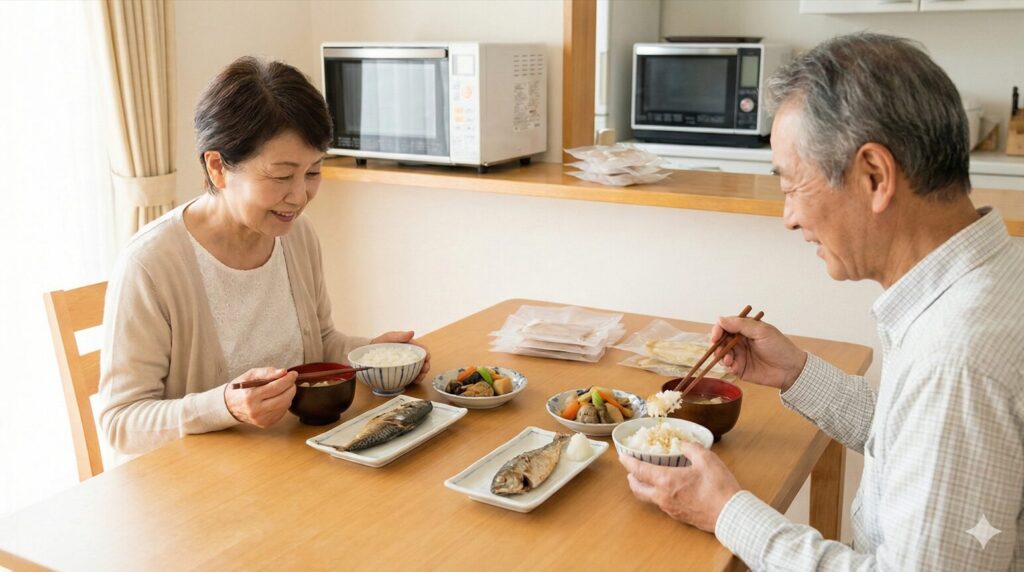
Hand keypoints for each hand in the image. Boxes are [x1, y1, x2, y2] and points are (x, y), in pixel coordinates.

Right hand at [223, 367, 296, 427]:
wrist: (229, 405)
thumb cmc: (241, 388)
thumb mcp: (250, 375)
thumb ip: (267, 372)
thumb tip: (283, 372)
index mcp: (250, 397)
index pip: (275, 387)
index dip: (287, 380)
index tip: (292, 374)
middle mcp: (255, 410)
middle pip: (282, 399)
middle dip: (291, 388)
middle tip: (291, 381)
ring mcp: (261, 419)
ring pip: (284, 406)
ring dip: (289, 395)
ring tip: (285, 388)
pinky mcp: (265, 424)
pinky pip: (281, 413)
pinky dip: (284, 404)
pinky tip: (279, 398)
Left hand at [370, 330, 430, 382]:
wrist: (369, 353)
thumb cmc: (381, 343)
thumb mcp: (389, 337)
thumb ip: (400, 336)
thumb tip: (412, 333)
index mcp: (411, 346)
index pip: (423, 350)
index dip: (427, 355)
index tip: (426, 360)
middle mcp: (411, 356)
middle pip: (424, 362)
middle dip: (425, 367)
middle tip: (422, 371)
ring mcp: (408, 364)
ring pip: (420, 370)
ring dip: (422, 374)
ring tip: (418, 378)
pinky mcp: (404, 372)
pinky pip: (413, 376)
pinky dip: (416, 379)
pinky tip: (414, 381)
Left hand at [618, 444, 740, 531]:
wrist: (730, 516)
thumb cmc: (719, 487)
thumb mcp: (707, 459)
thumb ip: (692, 448)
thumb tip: (683, 443)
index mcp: (666, 481)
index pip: (639, 470)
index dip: (628, 462)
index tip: (622, 456)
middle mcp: (663, 496)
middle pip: (637, 488)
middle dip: (631, 478)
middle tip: (631, 470)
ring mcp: (670, 509)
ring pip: (648, 498)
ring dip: (643, 487)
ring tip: (647, 478)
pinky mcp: (679, 517)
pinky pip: (661, 504)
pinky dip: (657, 495)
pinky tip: (667, 489)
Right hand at [710, 316, 806, 391]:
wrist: (790, 369)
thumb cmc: (779, 347)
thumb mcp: (762, 331)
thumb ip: (741, 324)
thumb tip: (720, 319)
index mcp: (745, 329)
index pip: (725, 326)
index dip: (718, 330)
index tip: (716, 336)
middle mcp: (739, 341)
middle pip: (720, 340)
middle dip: (717, 345)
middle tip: (719, 350)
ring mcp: (739, 355)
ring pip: (720, 353)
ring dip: (721, 356)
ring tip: (729, 360)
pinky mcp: (739, 368)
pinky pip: (727, 366)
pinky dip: (727, 366)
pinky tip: (734, 366)